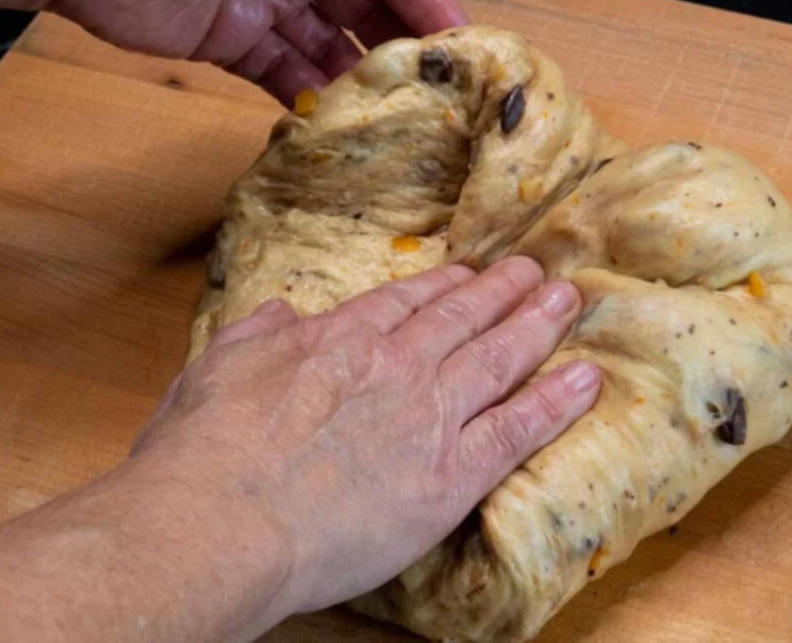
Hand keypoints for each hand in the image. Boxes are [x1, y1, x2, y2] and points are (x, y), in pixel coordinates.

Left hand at [38, 0, 467, 105]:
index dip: (434, 9)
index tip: (467, 54)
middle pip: (371, 13)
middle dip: (403, 55)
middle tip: (438, 105)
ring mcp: (269, 1)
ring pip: (331, 50)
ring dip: (359, 87)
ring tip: (396, 128)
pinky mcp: (233, 39)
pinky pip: (283, 74)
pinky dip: (307, 101)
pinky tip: (335, 130)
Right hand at [132, 256, 600, 620]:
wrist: (222, 520)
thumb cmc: (205, 452)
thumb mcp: (217, 366)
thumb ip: (259, 332)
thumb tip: (282, 314)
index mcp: (339, 339)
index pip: (404, 301)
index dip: (443, 285)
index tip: (468, 273)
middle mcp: (395, 365)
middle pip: (461, 317)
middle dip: (501, 291)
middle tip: (534, 271)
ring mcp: (430, 415)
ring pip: (500, 357)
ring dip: (538, 325)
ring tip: (567, 300)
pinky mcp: (452, 474)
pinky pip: (519, 428)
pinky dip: (557, 402)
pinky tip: (587, 380)